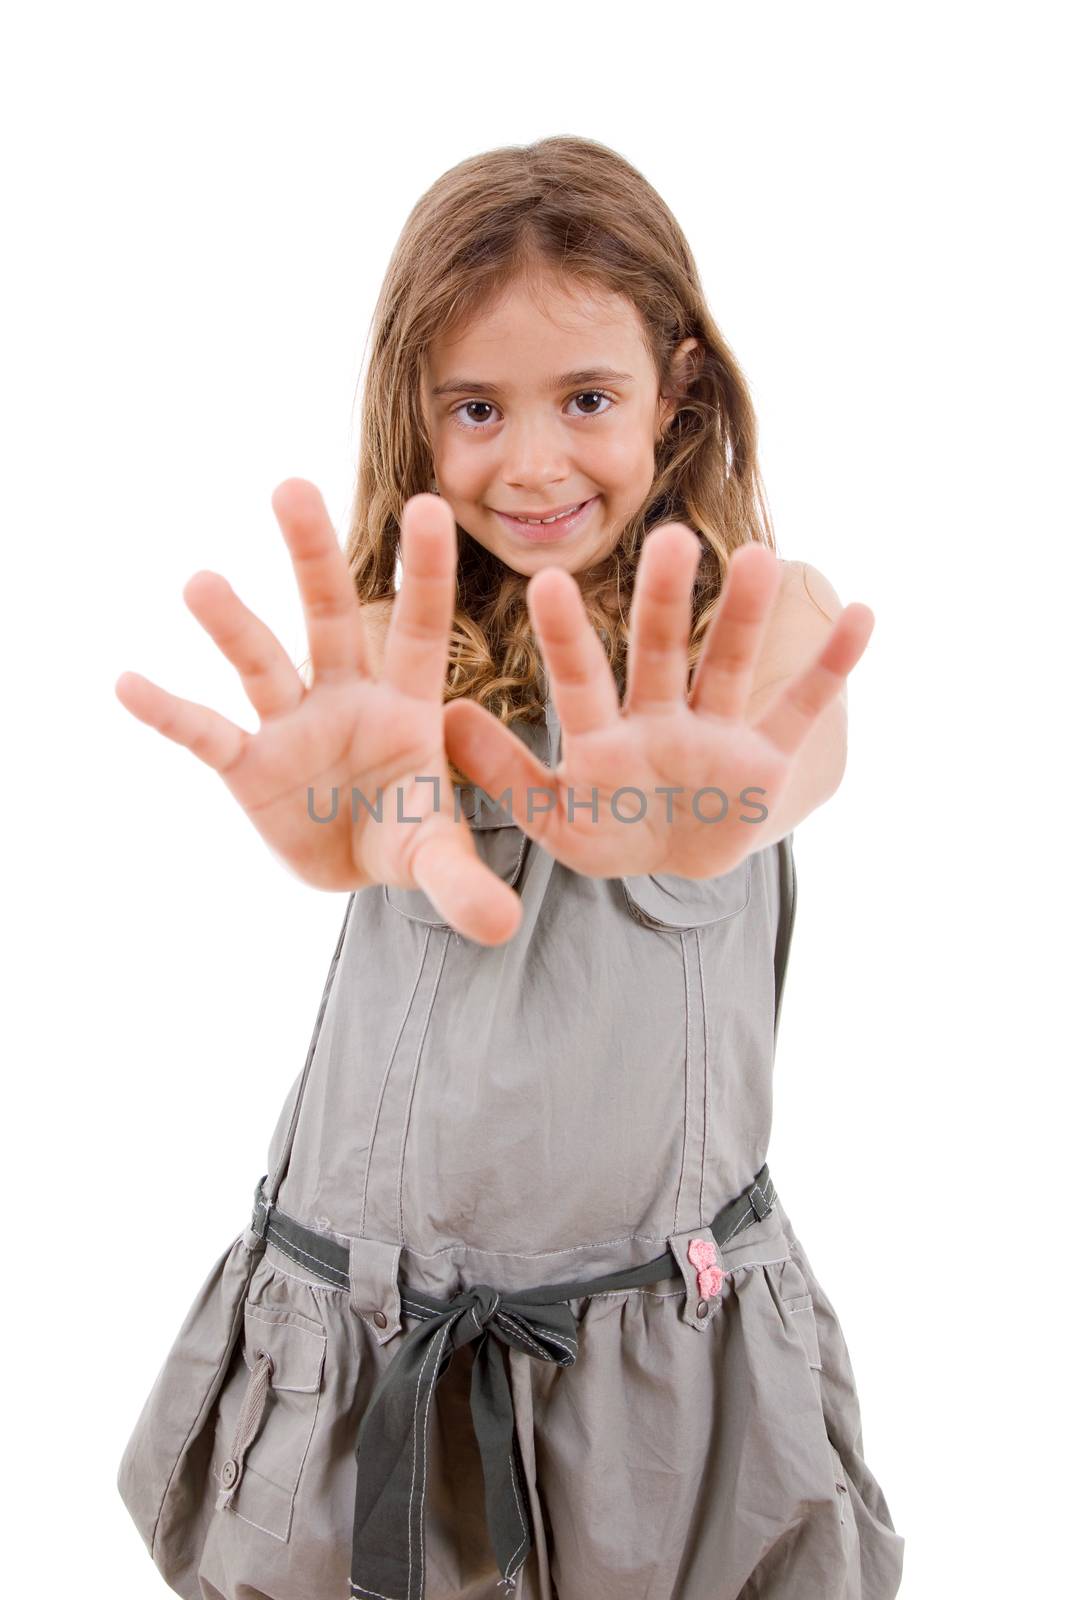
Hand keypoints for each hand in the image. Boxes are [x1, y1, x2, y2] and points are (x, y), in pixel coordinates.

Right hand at [113, 482, 522, 945]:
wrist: (354, 862)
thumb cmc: (407, 834)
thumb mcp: (436, 858)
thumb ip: (463, 882)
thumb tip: (502, 928)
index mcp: (409, 703)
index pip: (422, 629)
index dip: (424, 573)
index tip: (430, 505)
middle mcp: (347, 695)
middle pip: (331, 616)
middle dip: (313, 557)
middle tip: (292, 488)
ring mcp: (293, 724)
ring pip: (261, 662)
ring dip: (232, 625)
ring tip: (201, 581)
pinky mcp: (248, 764)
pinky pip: (206, 733)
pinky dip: (169, 712)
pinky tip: (127, 683)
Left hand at [442, 525, 873, 879]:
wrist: (671, 863)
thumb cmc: (607, 834)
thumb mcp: (552, 819)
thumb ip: (503, 774)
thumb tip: (446, 716)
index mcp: (602, 737)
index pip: (582, 680)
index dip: (567, 637)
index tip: (548, 579)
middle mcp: (659, 719)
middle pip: (662, 654)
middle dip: (667, 603)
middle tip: (670, 537)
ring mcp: (716, 734)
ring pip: (731, 666)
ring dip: (747, 616)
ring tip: (762, 556)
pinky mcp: (766, 759)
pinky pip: (802, 709)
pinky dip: (833, 667)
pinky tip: (862, 613)